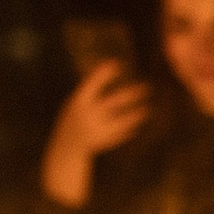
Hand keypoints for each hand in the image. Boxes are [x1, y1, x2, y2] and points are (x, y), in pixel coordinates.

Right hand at [40, 61, 151, 207]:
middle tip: (147, 87)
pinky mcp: (104, 141)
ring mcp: (97, 129)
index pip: (91, 84)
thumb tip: (106, 74)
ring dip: (135, 114)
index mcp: (77, 103)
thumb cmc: (72, 122)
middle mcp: (87, 115)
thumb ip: (88, 93)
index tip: (117, 63)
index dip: (103, 73)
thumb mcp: (74, 105)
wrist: (65, 149)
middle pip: (113, 102)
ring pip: (121, 120)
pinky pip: (121, 132)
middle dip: (130, 95)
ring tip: (147, 109)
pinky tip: (139, 122)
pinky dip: (130, 127)